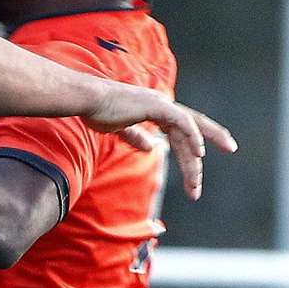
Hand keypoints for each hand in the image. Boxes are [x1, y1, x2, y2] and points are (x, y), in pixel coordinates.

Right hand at [85, 83, 236, 199]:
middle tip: (196, 187)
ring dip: (192, 161)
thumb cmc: (98, 111)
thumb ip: (137, 137)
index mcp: (155, 109)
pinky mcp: (158, 106)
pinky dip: (193, 138)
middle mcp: (163, 105)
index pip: (182, 126)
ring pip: (188, 133)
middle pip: (189, 133)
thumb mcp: (120, 129)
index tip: (200, 159)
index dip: (193, 141)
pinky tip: (199, 155)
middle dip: (194, 161)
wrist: (88, 100)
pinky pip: (183, 123)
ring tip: (194, 183)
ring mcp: (162, 104)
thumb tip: (152, 148)